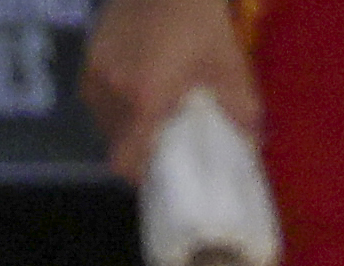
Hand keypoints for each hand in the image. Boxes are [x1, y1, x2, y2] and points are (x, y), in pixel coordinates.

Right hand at [84, 0, 262, 183]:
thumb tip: (253, 148)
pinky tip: (135, 76)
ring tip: (147, 100)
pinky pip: (97, 93)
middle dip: (136, 141)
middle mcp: (112, 93)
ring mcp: (96, 74)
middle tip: (160, 129)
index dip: (137, 171)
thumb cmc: (199, 16)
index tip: (155, 167)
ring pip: (104, 118)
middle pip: (115, 141)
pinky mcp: (89, 56)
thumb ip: (239, 108)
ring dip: (125, 118)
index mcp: (144, 100)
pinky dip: (114, 95)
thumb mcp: (227, 62)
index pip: (124, 161)